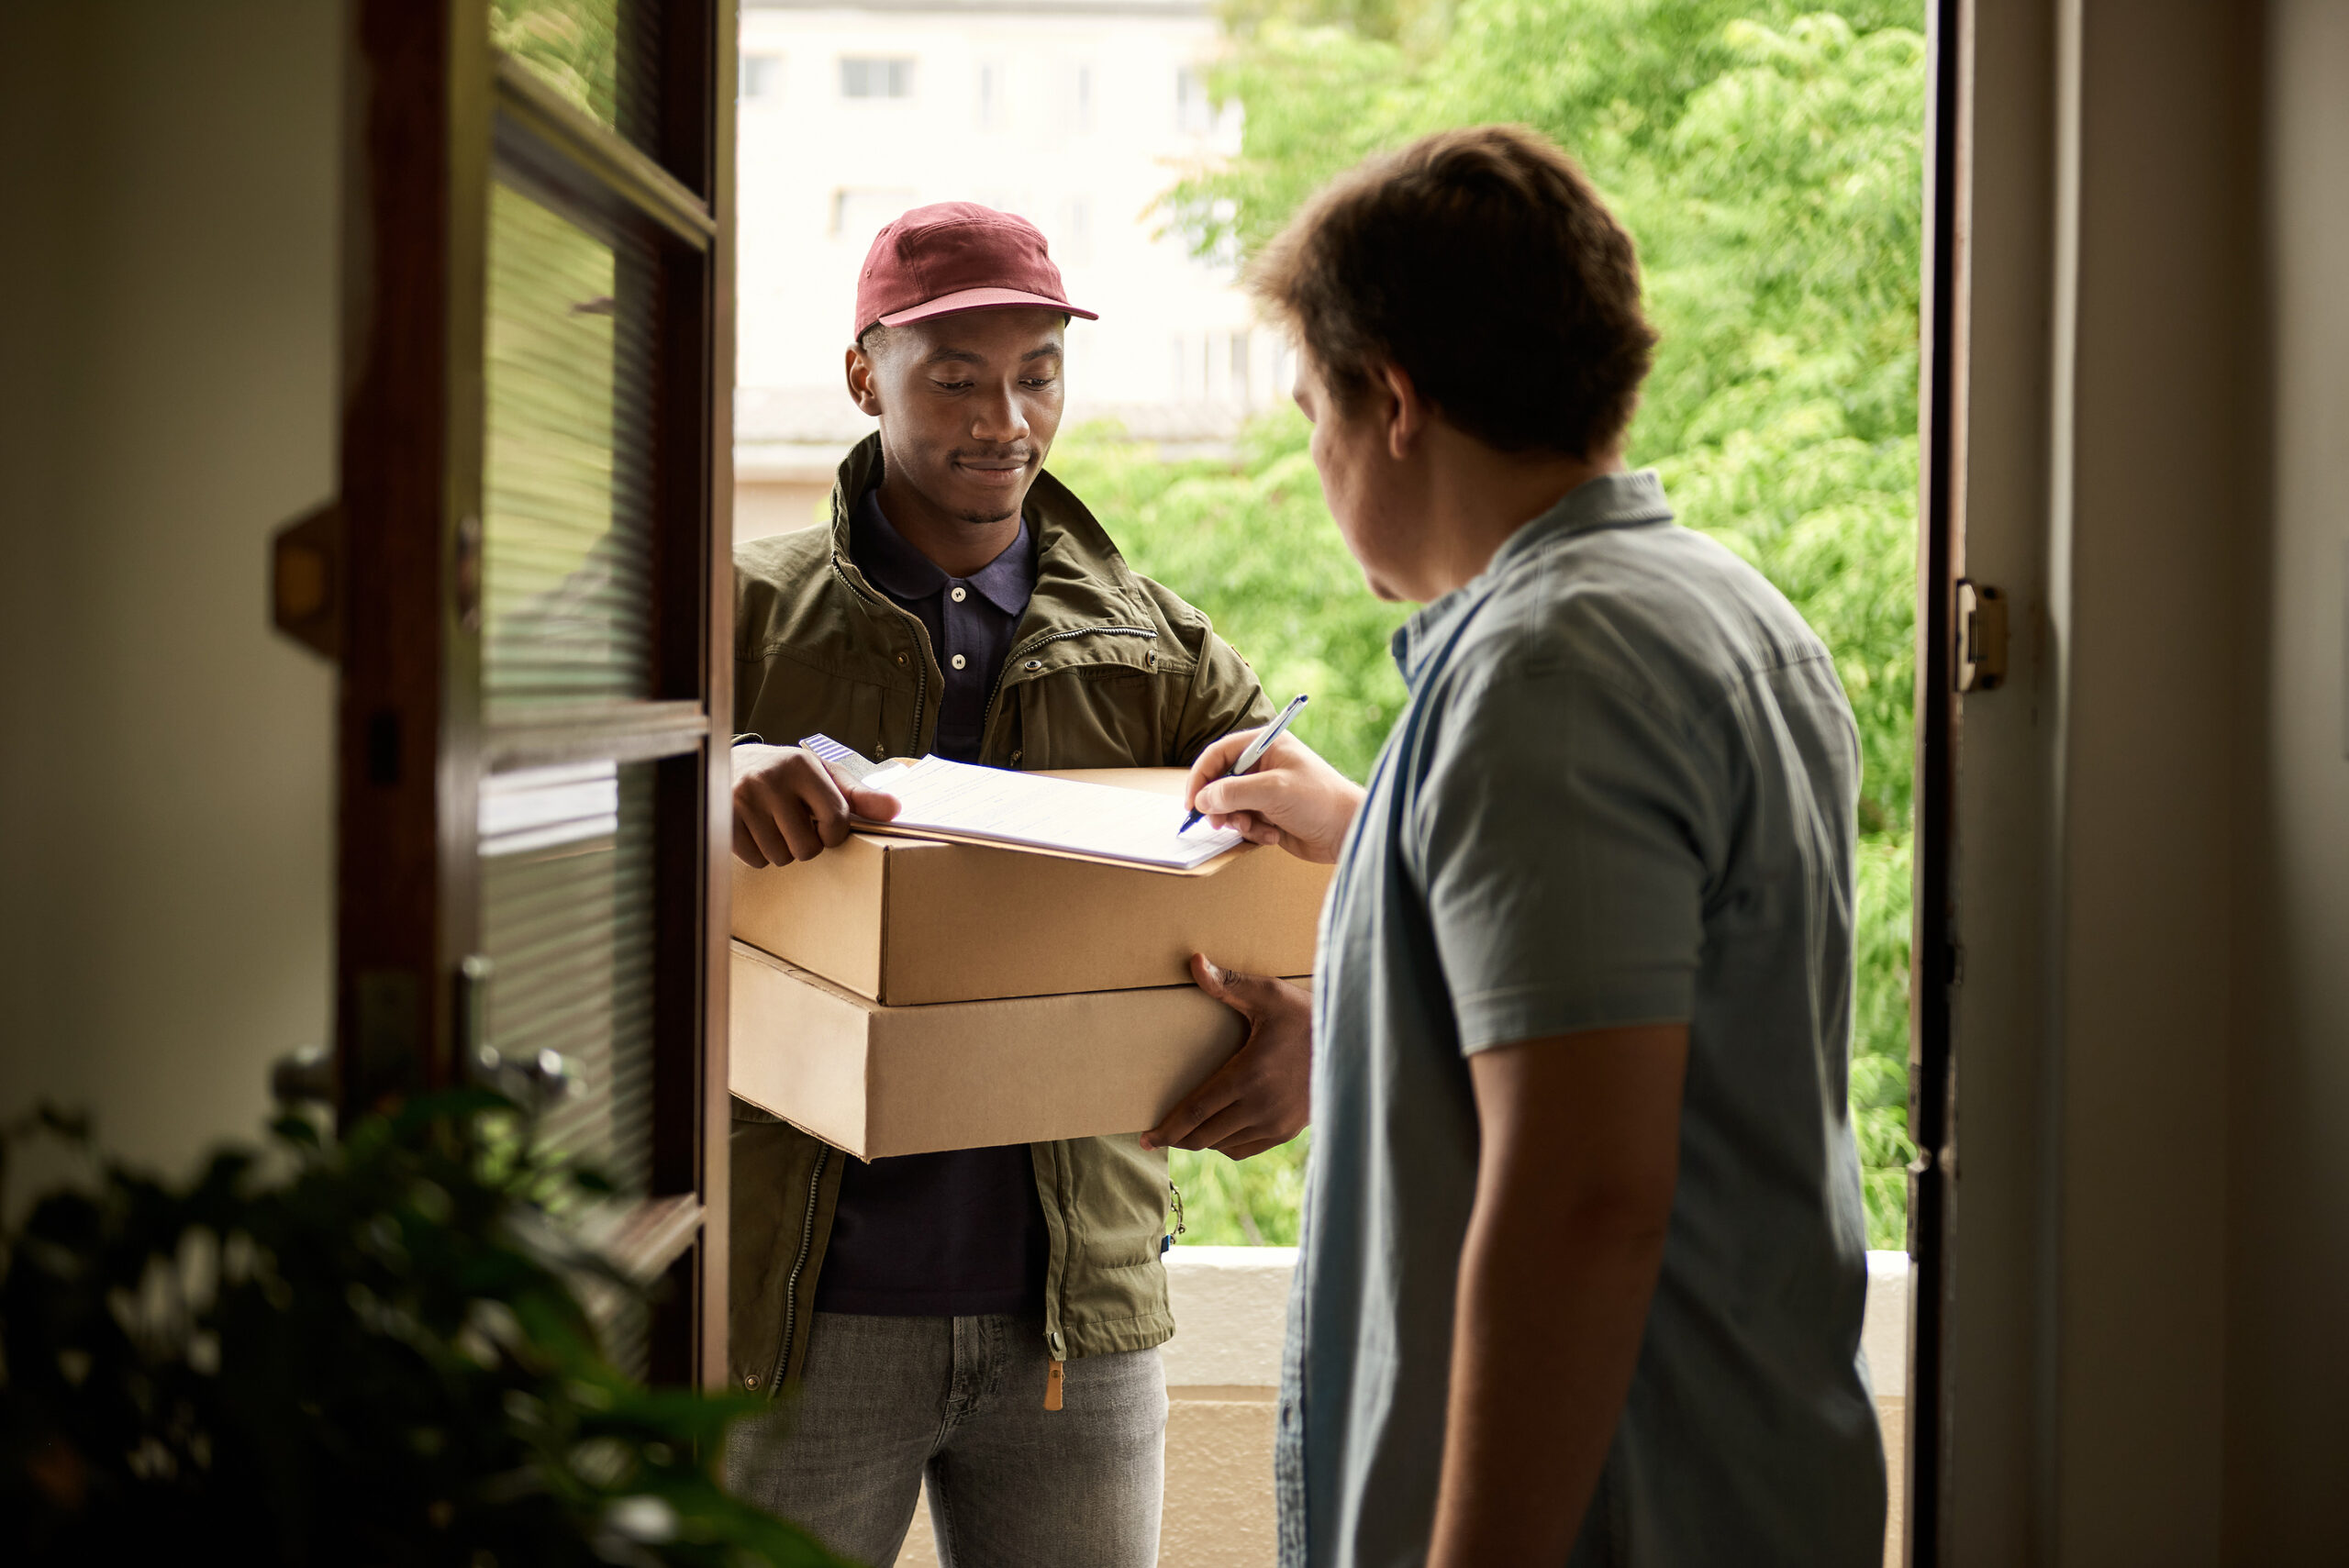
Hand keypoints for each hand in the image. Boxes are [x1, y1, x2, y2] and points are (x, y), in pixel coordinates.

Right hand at [730, 744, 900, 867]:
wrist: (727, 761)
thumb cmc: (786, 773)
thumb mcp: (823, 775)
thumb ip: (859, 795)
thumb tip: (895, 810)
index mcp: (802, 765)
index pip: (836, 820)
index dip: (834, 834)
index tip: (825, 827)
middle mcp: (771, 779)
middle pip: (806, 848)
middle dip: (806, 845)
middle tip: (795, 826)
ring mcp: (743, 799)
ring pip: (780, 857)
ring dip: (781, 850)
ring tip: (774, 826)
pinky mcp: (722, 817)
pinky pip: (754, 860)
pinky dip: (758, 854)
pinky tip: (755, 831)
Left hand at [1141, 954, 1310, 1159]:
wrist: (1354, 1044)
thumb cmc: (1308, 1015)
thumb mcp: (1269, 994)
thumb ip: (1229, 983)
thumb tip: (1195, 961)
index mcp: (1248, 1075)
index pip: (1196, 1112)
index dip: (1167, 1128)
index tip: (1146, 1138)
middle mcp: (1260, 1106)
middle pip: (1204, 1135)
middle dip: (1176, 1138)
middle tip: (1156, 1136)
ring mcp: (1276, 1123)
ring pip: (1223, 1145)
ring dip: (1200, 1142)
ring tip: (1184, 1131)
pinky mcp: (1288, 1131)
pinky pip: (1245, 1149)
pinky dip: (1225, 1146)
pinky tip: (1217, 1133)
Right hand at [1185, 729, 1364, 864]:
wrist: (1348, 831)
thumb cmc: (1320, 800)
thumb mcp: (1273, 791)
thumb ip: (1233, 792)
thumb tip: (1202, 800)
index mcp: (1265, 745)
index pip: (1218, 753)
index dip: (1201, 777)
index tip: (1192, 802)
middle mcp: (1263, 765)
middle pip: (1220, 782)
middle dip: (1219, 805)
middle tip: (1220, 822)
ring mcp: (1265, 791)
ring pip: (1229, 806)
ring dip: (1237, 821)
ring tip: (1254, 828)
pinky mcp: (1269, 814)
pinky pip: (1245, 822)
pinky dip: (1254, 832)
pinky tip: (1274, 835)